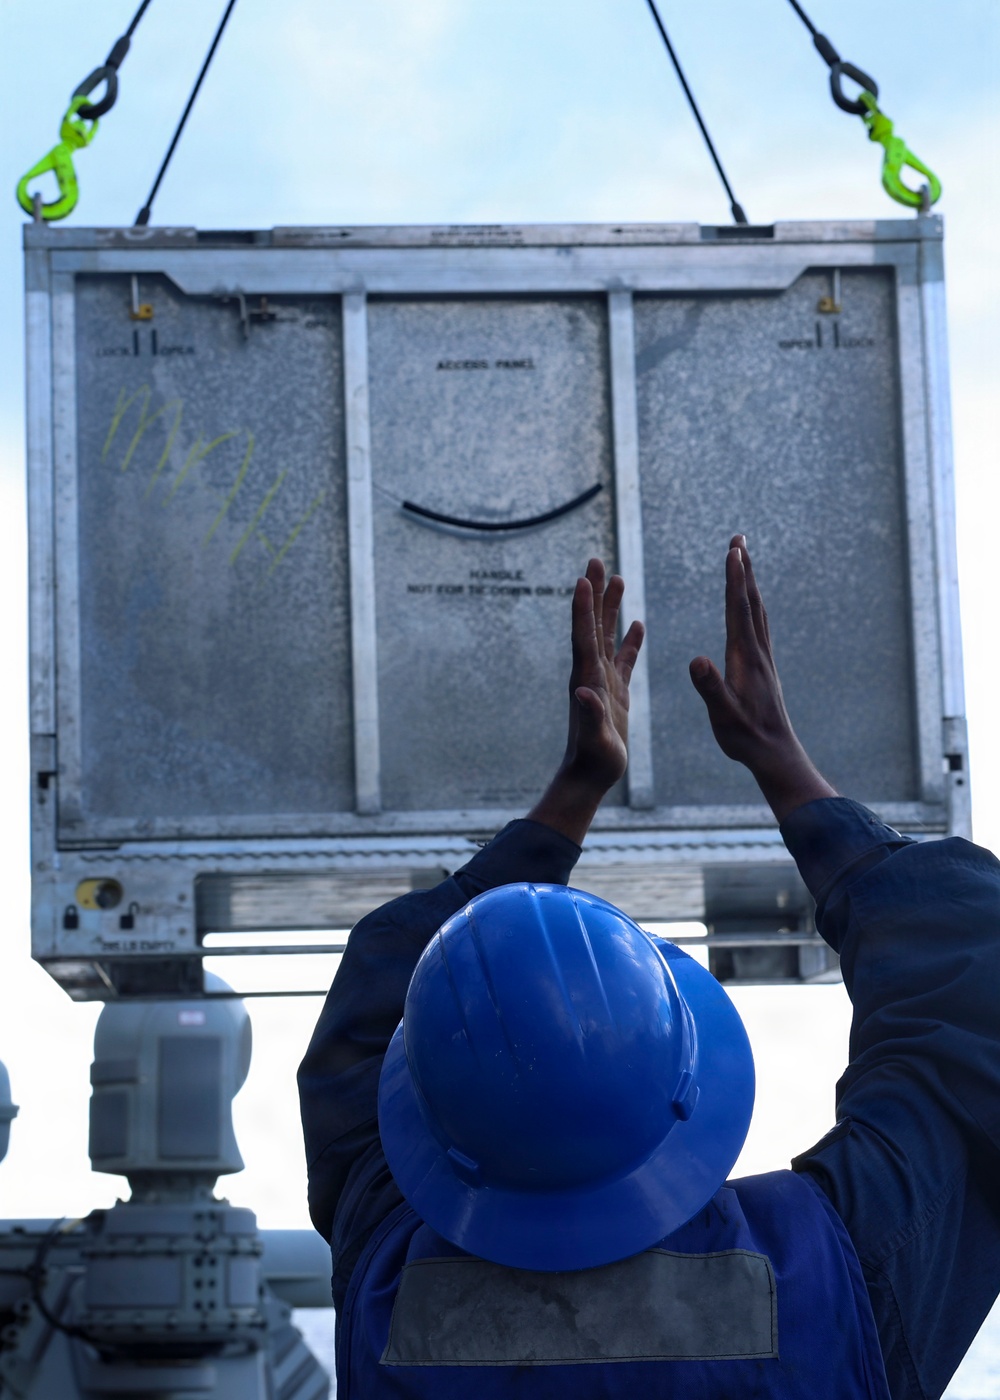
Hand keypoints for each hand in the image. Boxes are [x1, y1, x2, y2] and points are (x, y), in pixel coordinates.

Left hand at [529, 559, 644, 844]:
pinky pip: (623, 658)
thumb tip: (582, 693)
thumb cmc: (594, 760)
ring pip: (605, 635)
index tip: (583, 578)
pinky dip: (629, 640)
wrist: (590, 776)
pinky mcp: (614, 691)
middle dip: (593, 593)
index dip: (583, 608)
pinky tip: (637, 623)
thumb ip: (590, 715)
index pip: (584, 636)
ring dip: (609, 607)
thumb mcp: (594, 738)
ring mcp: (602, 680)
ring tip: (616, 578)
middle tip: (594, 560)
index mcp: (587, 678)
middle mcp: (591, 673)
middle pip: (591, 624)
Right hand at [689, 535, 836, 822]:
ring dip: (749, 583)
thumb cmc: (745, 737)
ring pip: (757, 611)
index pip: (739, 610)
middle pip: (751, 601)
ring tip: (744, 562)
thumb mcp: (722, 715)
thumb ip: (710, 688)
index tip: (733, 550)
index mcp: (745, 658)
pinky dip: (753, 605)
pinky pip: (758, 625)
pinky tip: (751, 606)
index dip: (735, 579)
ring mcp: (763, 658)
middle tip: (739, 539)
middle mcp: (758, 652)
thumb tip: (697, 660)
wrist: (775, 753)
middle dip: (744, 569)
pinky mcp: (763, 667)